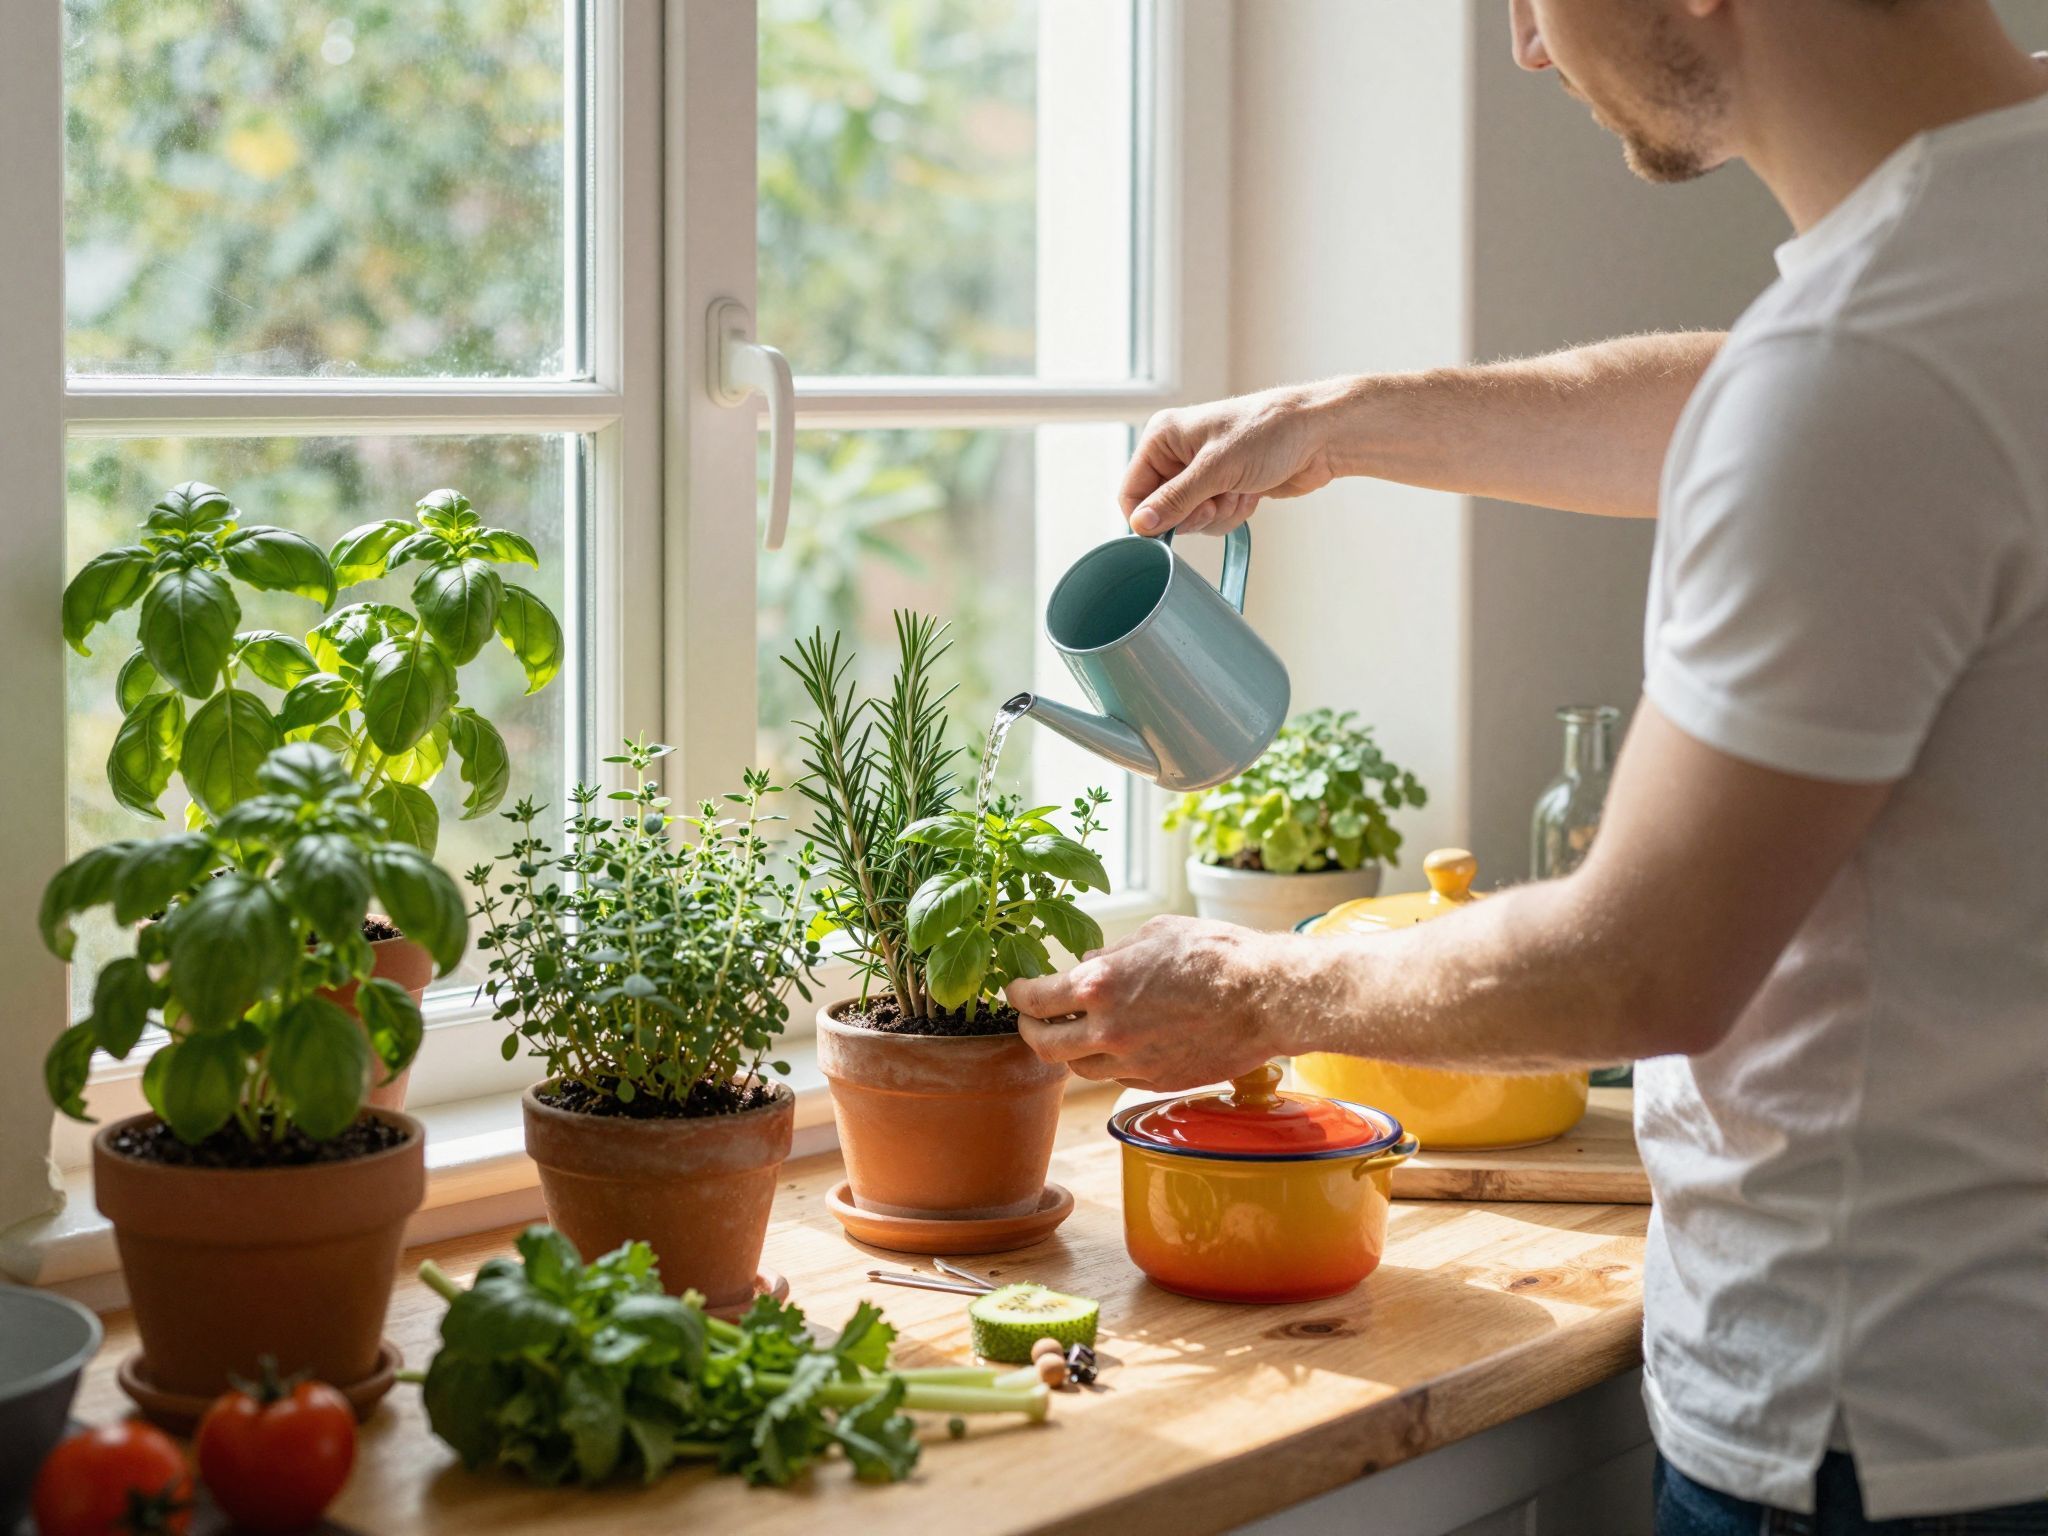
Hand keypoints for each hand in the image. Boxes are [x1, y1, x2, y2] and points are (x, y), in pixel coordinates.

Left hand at [1004, 915, 1294, 1089]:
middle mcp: (1109, 1030)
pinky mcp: (1158, 1081)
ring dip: (1070, 1051)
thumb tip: (1088, 963)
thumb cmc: (1217, 954)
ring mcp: (1133, 1062)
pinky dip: (1109, 1062)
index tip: (1015, 991)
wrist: (1267, 997)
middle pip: (1045, 1046)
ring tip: (1076, 1033)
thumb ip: (1113, 953)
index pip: (1037, 998)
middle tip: (1032, 1020)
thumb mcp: (1156, 934)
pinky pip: (1117, 1076)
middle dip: (1030, 1031)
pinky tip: (1119, 1045)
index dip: (1018, 995)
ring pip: (1079, 1068)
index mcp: (1101, 985)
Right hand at [1122, 383, 1342, 536]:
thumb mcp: (1216, 469)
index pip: (1132, 492)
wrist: (1319, 435)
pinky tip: (1251, 492)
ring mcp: (1202, 472)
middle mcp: (1177, 454)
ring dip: (1218, 514)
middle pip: (1162, 511)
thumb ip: (1174, 500)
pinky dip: (1233, 512)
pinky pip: (1214, 519)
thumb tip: (1140, 525)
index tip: (1175, 526)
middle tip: (1217, 500)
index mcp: (1163, 438)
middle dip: (1194, 514)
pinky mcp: (1224, 487)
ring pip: (1190, 519)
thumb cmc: (1270, 433)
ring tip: (1240, 489)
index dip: (1149, 517)